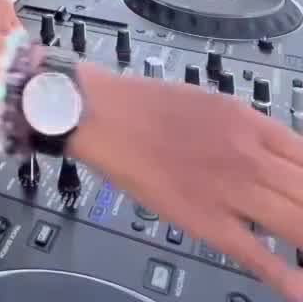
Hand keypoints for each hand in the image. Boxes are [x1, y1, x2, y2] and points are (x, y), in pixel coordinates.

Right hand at [74, 64, 302, 301]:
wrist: (103, 114)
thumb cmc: (148, 103)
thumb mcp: (214, 102)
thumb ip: (252, 131)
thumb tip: (282, 156)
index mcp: (251, 122)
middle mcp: (248, 155)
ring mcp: (229, 189)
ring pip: (295, 222)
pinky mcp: (204, 219)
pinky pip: (255, 253)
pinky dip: (283, 275)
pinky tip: (299, 288)